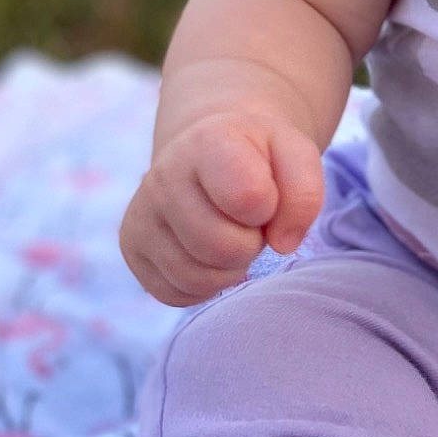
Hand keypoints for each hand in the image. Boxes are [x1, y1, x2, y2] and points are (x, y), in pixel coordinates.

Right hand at [119, 110, 325, 307]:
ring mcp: (140, 214)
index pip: (249, 199)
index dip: (271, 208)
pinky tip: (209, 254)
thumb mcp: (296, 154)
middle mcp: (162, 176)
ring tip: (230, 234)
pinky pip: (176, 293)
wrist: (210, 151)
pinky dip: (204, 284)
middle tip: (250, 221)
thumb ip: (305, 193)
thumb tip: (283, 244)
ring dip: (229, 267)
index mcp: (207, 143)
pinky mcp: (132, 248)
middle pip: (222, 248)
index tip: (267, 195)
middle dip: (251, 243)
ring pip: (197, 278)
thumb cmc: (259, 157)